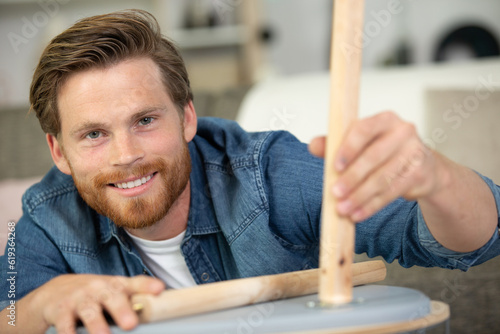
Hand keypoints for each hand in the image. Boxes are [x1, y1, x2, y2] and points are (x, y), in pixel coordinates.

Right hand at [33, 274, 164, 333]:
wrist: (55, 291)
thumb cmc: (95, 294)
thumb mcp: (114, 290)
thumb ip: (136, 295)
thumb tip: (161, 303)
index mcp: (116, 285)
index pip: (135, 283)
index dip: (147, 286)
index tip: (159, 289)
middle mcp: (99, 289)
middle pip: (112, 297)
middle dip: (122, 310)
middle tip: (131, 324)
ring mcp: (80, 300)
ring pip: (90, 313)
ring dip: (97, 326)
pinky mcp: (61, 312)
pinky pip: (65, 326)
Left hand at [309, 111, 440, 221]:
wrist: (421, 166)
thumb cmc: (385, 152)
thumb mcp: (360, 144)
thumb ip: (335, 144)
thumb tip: (313, 145)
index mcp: (384, 119)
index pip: (364, 129)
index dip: (349, 148)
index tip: (335, 166)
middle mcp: (403, 132)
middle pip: (373, 156)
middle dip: (352, 178)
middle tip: (336, 193)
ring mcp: (414, 153)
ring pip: (382, 178)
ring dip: (360, 196)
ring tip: (344, 208)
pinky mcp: (418, 174)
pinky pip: (391, 193)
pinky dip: (372, 205)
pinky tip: (358, 213)